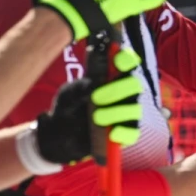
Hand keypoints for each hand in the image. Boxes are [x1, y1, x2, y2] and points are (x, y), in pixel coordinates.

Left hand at [35, 47, 143, 163]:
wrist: (61, 136)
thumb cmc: (68, 107)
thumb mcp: (67, 94)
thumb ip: (77, 87)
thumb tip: (91, 85)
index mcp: (111, 78)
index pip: (127, 63)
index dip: (126, 59)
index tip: (117, 61)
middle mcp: (123, 94)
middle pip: (134, 85)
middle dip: (118, 90)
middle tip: (96, 98)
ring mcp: (126, 114)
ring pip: (134, 109)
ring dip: (117, 112)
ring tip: (96, 118)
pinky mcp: (124, 133)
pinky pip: (132, 133)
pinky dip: (123, 132)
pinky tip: (111, 134)